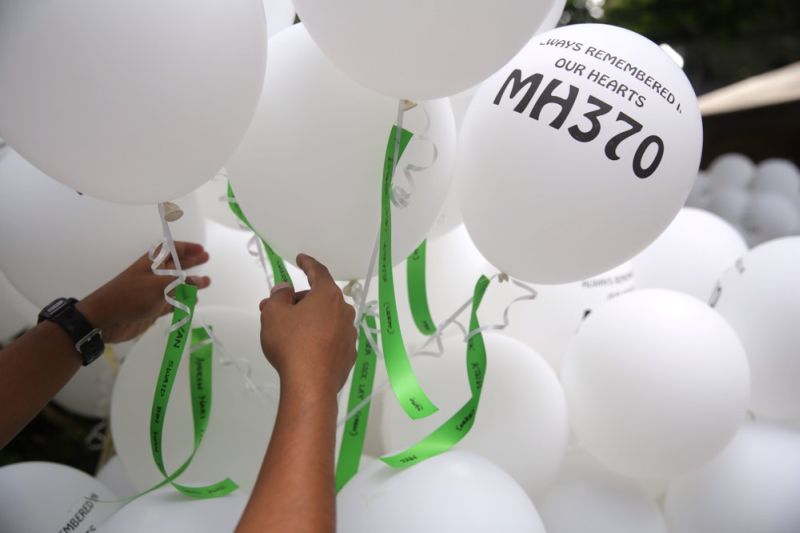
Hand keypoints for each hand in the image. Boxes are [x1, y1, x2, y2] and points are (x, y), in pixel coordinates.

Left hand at [76, 242, 210, 342]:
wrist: (105, 319)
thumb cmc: (130, 296)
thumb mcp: (157, 285)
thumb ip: (180, 283)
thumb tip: (198, 281)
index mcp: (151, 264)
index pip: (171, 250)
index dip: (186, 248)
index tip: (201, 249)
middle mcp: (154, 276)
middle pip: (176, 265)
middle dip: (191, 262)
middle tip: (207, 258)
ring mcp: (154, 293)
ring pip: (177, 285)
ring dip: (191, 283)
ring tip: (207, 282)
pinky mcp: (154, 309)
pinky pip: (173, 303)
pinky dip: (184, 302)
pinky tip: (194, 302)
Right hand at [259, 254, 356, 397]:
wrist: (310, 385)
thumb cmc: (291, 345)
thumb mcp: (274, 314)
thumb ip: (278, 296)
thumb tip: (285, 289)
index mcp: (328, 296)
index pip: (318, 272)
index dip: (307, 264)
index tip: (301, 259)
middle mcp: (343, 311)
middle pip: (320, 298)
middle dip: (299, 300)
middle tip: (277, 309)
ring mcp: (349, 333)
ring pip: (326, 318)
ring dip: (308, 319)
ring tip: (286, 331)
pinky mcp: (348, 354)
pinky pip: (331, 337)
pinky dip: (318, 336)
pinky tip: (303, 347)